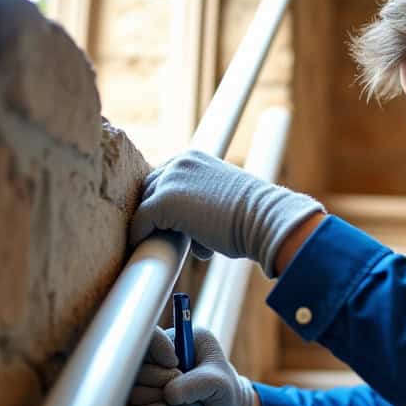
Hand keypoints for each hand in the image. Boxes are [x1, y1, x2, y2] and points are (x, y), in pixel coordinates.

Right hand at [127, 325, 257, 405]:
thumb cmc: (224, 394)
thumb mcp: (221, 383)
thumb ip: (199, 383)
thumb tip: (169, 395)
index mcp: (176, 342)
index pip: (151, 335)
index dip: (157, 348)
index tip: (175, 363)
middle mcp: (155, 361)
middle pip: (138, 365)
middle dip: (161, 380)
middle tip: (185, 388)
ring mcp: (146, 385)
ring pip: (134, 391)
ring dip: (156, 400)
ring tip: (179, 404)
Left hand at [128, 150, 322, 277]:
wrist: (265, 219)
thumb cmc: (253, 218)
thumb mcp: (226, 201)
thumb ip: (204, 207)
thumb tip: (193, 237)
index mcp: (193, 158)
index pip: (165, 178)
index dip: (164, 203)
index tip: (166, 223)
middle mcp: (180, 163)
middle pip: (150, 189)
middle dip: (157, 214)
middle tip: (166, 236)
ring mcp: (171, 180)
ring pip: (146, 205)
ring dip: (152, 225)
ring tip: (162, 244)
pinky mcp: (164, 202)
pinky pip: (141, 221)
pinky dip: (140, 235)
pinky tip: (145, 247)